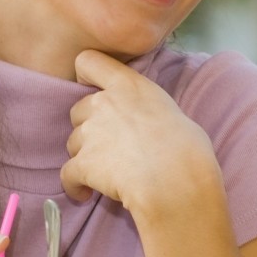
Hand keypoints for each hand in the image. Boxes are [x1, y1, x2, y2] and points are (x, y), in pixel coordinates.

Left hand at [61, 49, 221, 214]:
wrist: (176, 180)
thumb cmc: (188, 149)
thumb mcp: (172, 113)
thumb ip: (148, 111)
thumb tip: (151, 127)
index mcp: (129, 86)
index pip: (89, 61)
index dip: (86, 75)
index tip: (94, 90)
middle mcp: (104, 103)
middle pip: (78, 110)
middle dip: (89, 127)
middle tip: (108, 145)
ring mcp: (90, 133)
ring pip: (73, 143)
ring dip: (85, 156)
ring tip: (105, 174)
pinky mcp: (83, 163)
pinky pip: (68, 175)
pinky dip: (75, 185)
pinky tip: (86, 195)